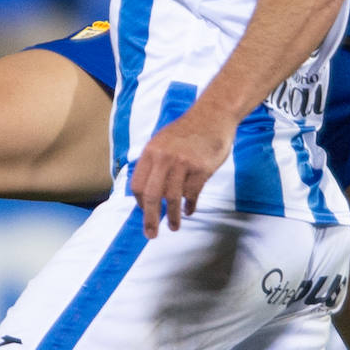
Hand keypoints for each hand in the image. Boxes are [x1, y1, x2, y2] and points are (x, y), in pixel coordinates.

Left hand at [130, 107, 234, 237]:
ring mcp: (183, 163)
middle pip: (151, 195)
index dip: (139, 202)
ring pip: (172, 198)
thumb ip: (153, 162)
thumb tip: (144, 190)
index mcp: (151, 151)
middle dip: (150, 218)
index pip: (137, 184)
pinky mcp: (201, 169)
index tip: (144, 212)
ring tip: (173, 226)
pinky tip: (189, 210)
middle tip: (151, 234)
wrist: (213, 116)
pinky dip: (190, 205)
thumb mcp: (162, 141)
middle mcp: (164, 158)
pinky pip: (192, 194)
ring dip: (172, 216)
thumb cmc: (187, 131)